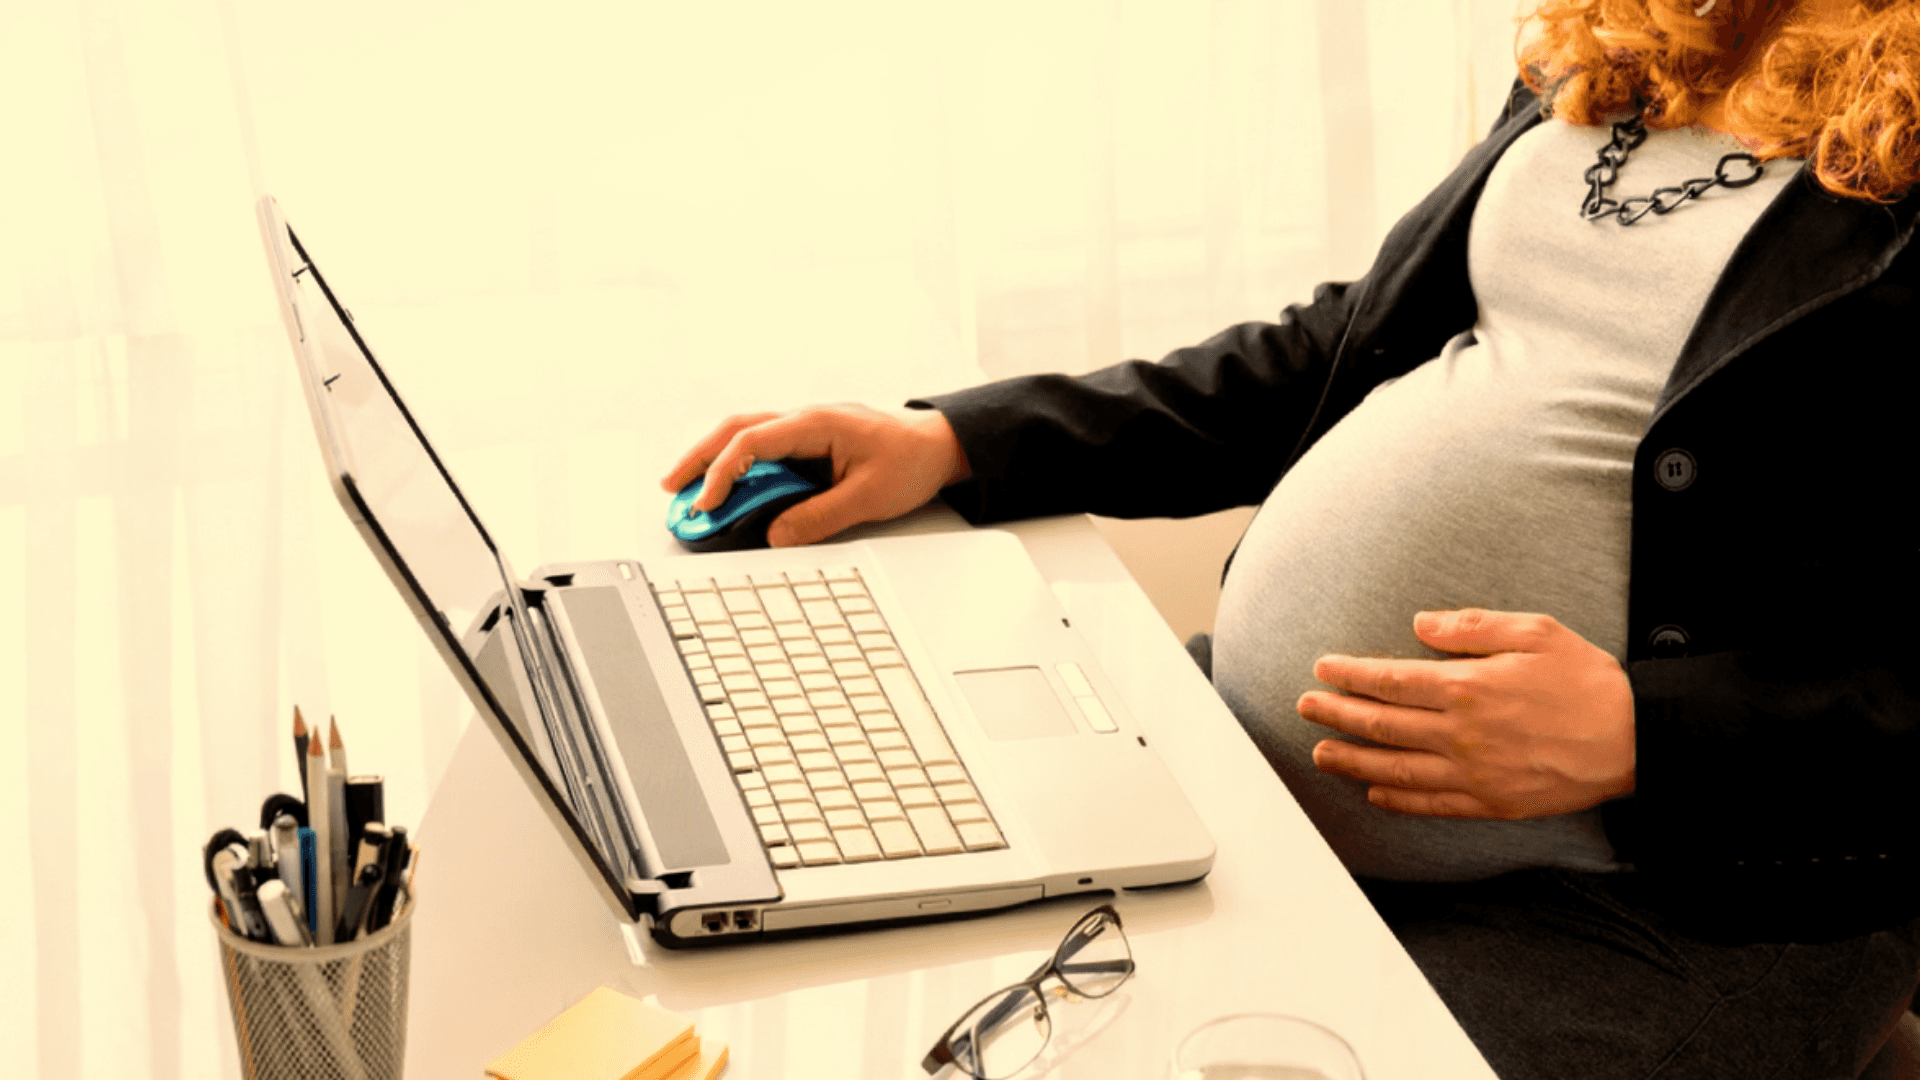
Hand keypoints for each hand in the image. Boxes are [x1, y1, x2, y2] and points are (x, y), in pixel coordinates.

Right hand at [659, 404, 970, 546]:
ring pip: (745, 436)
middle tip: (670, 488)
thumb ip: (821, 517)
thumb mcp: (869, 497)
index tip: (707, 503)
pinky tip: (725, 487)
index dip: (723, 472)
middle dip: (698, 457)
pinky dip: (738, 466)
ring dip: (713, 459)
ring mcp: (804, 429)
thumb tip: (776, 536)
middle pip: (735, 429)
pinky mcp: (807, 442)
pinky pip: (763, 449)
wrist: (939, 443)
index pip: (753, 442)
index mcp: (816, 423)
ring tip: (687, 490)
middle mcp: (803, 419)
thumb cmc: (911, 460)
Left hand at [1296, 609, 1634, 819]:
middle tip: (1305, 708)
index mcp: (1468, 687)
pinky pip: (1432, 804)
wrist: (1635, 739)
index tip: (1323, 669)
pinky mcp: (1492, 802)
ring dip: (1353, 760)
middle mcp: (1462, 734)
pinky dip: (1397, 799)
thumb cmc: (1586, 680)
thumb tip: (1420, 624)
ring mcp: (1474, 773)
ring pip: (1396, 769)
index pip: (1391, 680)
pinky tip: (1374, 791)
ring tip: (1321, 754)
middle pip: (1382, 726)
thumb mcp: (1534, 631)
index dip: (1350, 675)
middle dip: (1337, 715)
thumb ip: (1472, 627)